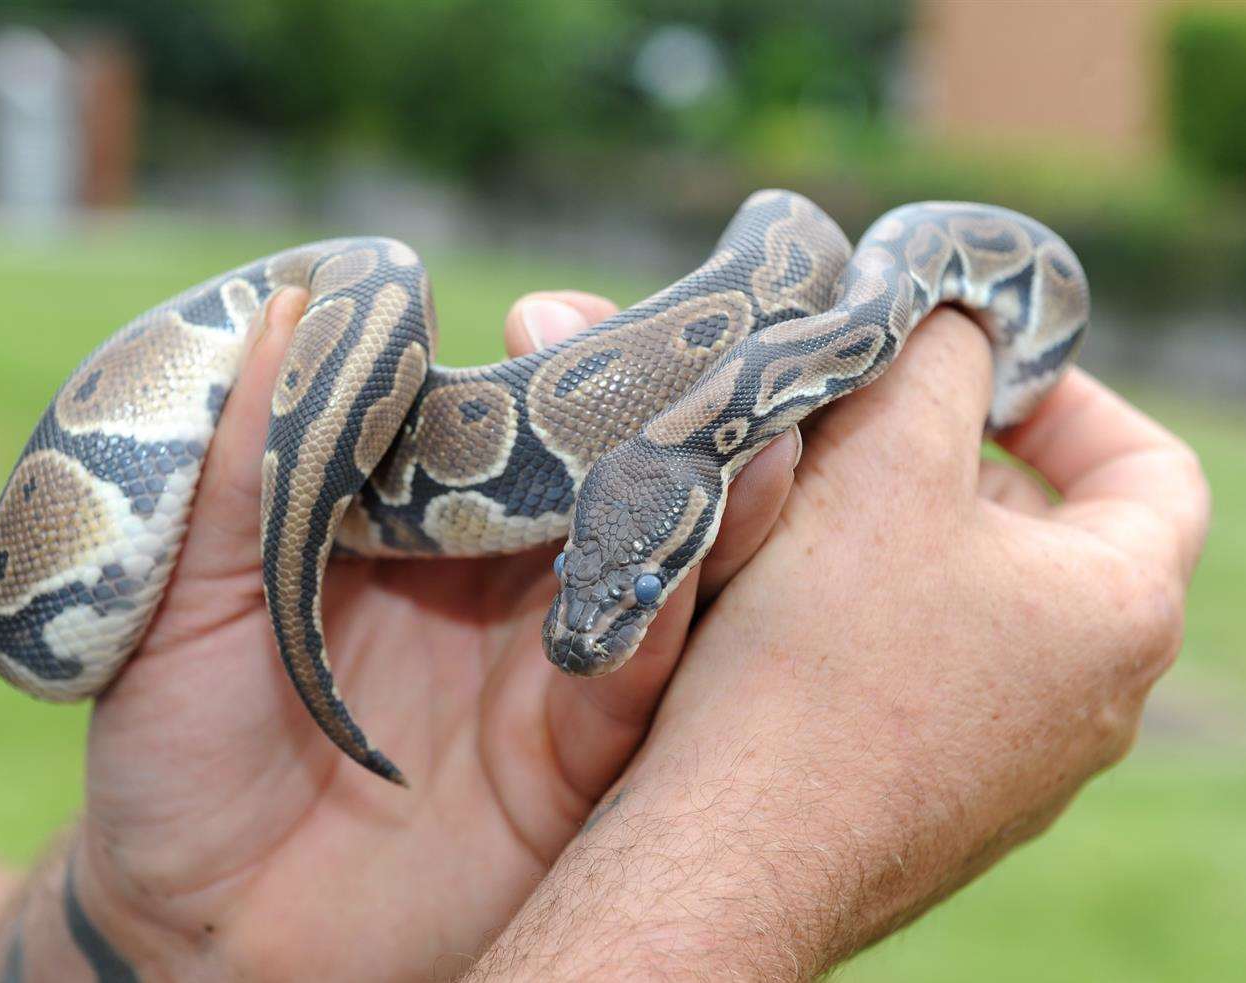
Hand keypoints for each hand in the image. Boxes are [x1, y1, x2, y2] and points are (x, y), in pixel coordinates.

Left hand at [20, 290, 801, 978]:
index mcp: (420, 521)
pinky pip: (635, 681)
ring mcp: (551, 663)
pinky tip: (671, 563)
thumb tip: (287, 306)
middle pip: (612, 471)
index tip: (547, 318)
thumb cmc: (176, 751)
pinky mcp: (577, 759)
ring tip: (738, 433)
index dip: (548, 358)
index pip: (507, 415)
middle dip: (662, 407)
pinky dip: (663, 618)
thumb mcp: (183, 602)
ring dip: (701, 495)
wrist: (201, 925)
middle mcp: (506, 578)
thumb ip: (240, 468)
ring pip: (660, 561)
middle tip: (688, 357)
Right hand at [470, 310, 1209, 980]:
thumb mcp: (883, 469)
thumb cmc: (822, 660)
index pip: (1151, 468)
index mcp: (1119, 610)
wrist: (737, 852)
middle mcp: (1094, 700)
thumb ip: (934, 361)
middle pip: (1057, 537)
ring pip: (988, 610)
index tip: (973, 373)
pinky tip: (794, 617)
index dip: (1067, 395)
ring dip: (915, 545)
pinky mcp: (944, 802)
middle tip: (868, 430)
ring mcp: (1021, 766)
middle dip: (965, 464)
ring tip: (817, 517)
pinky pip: (937, 681)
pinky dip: (886, 625)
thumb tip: (950, 307)